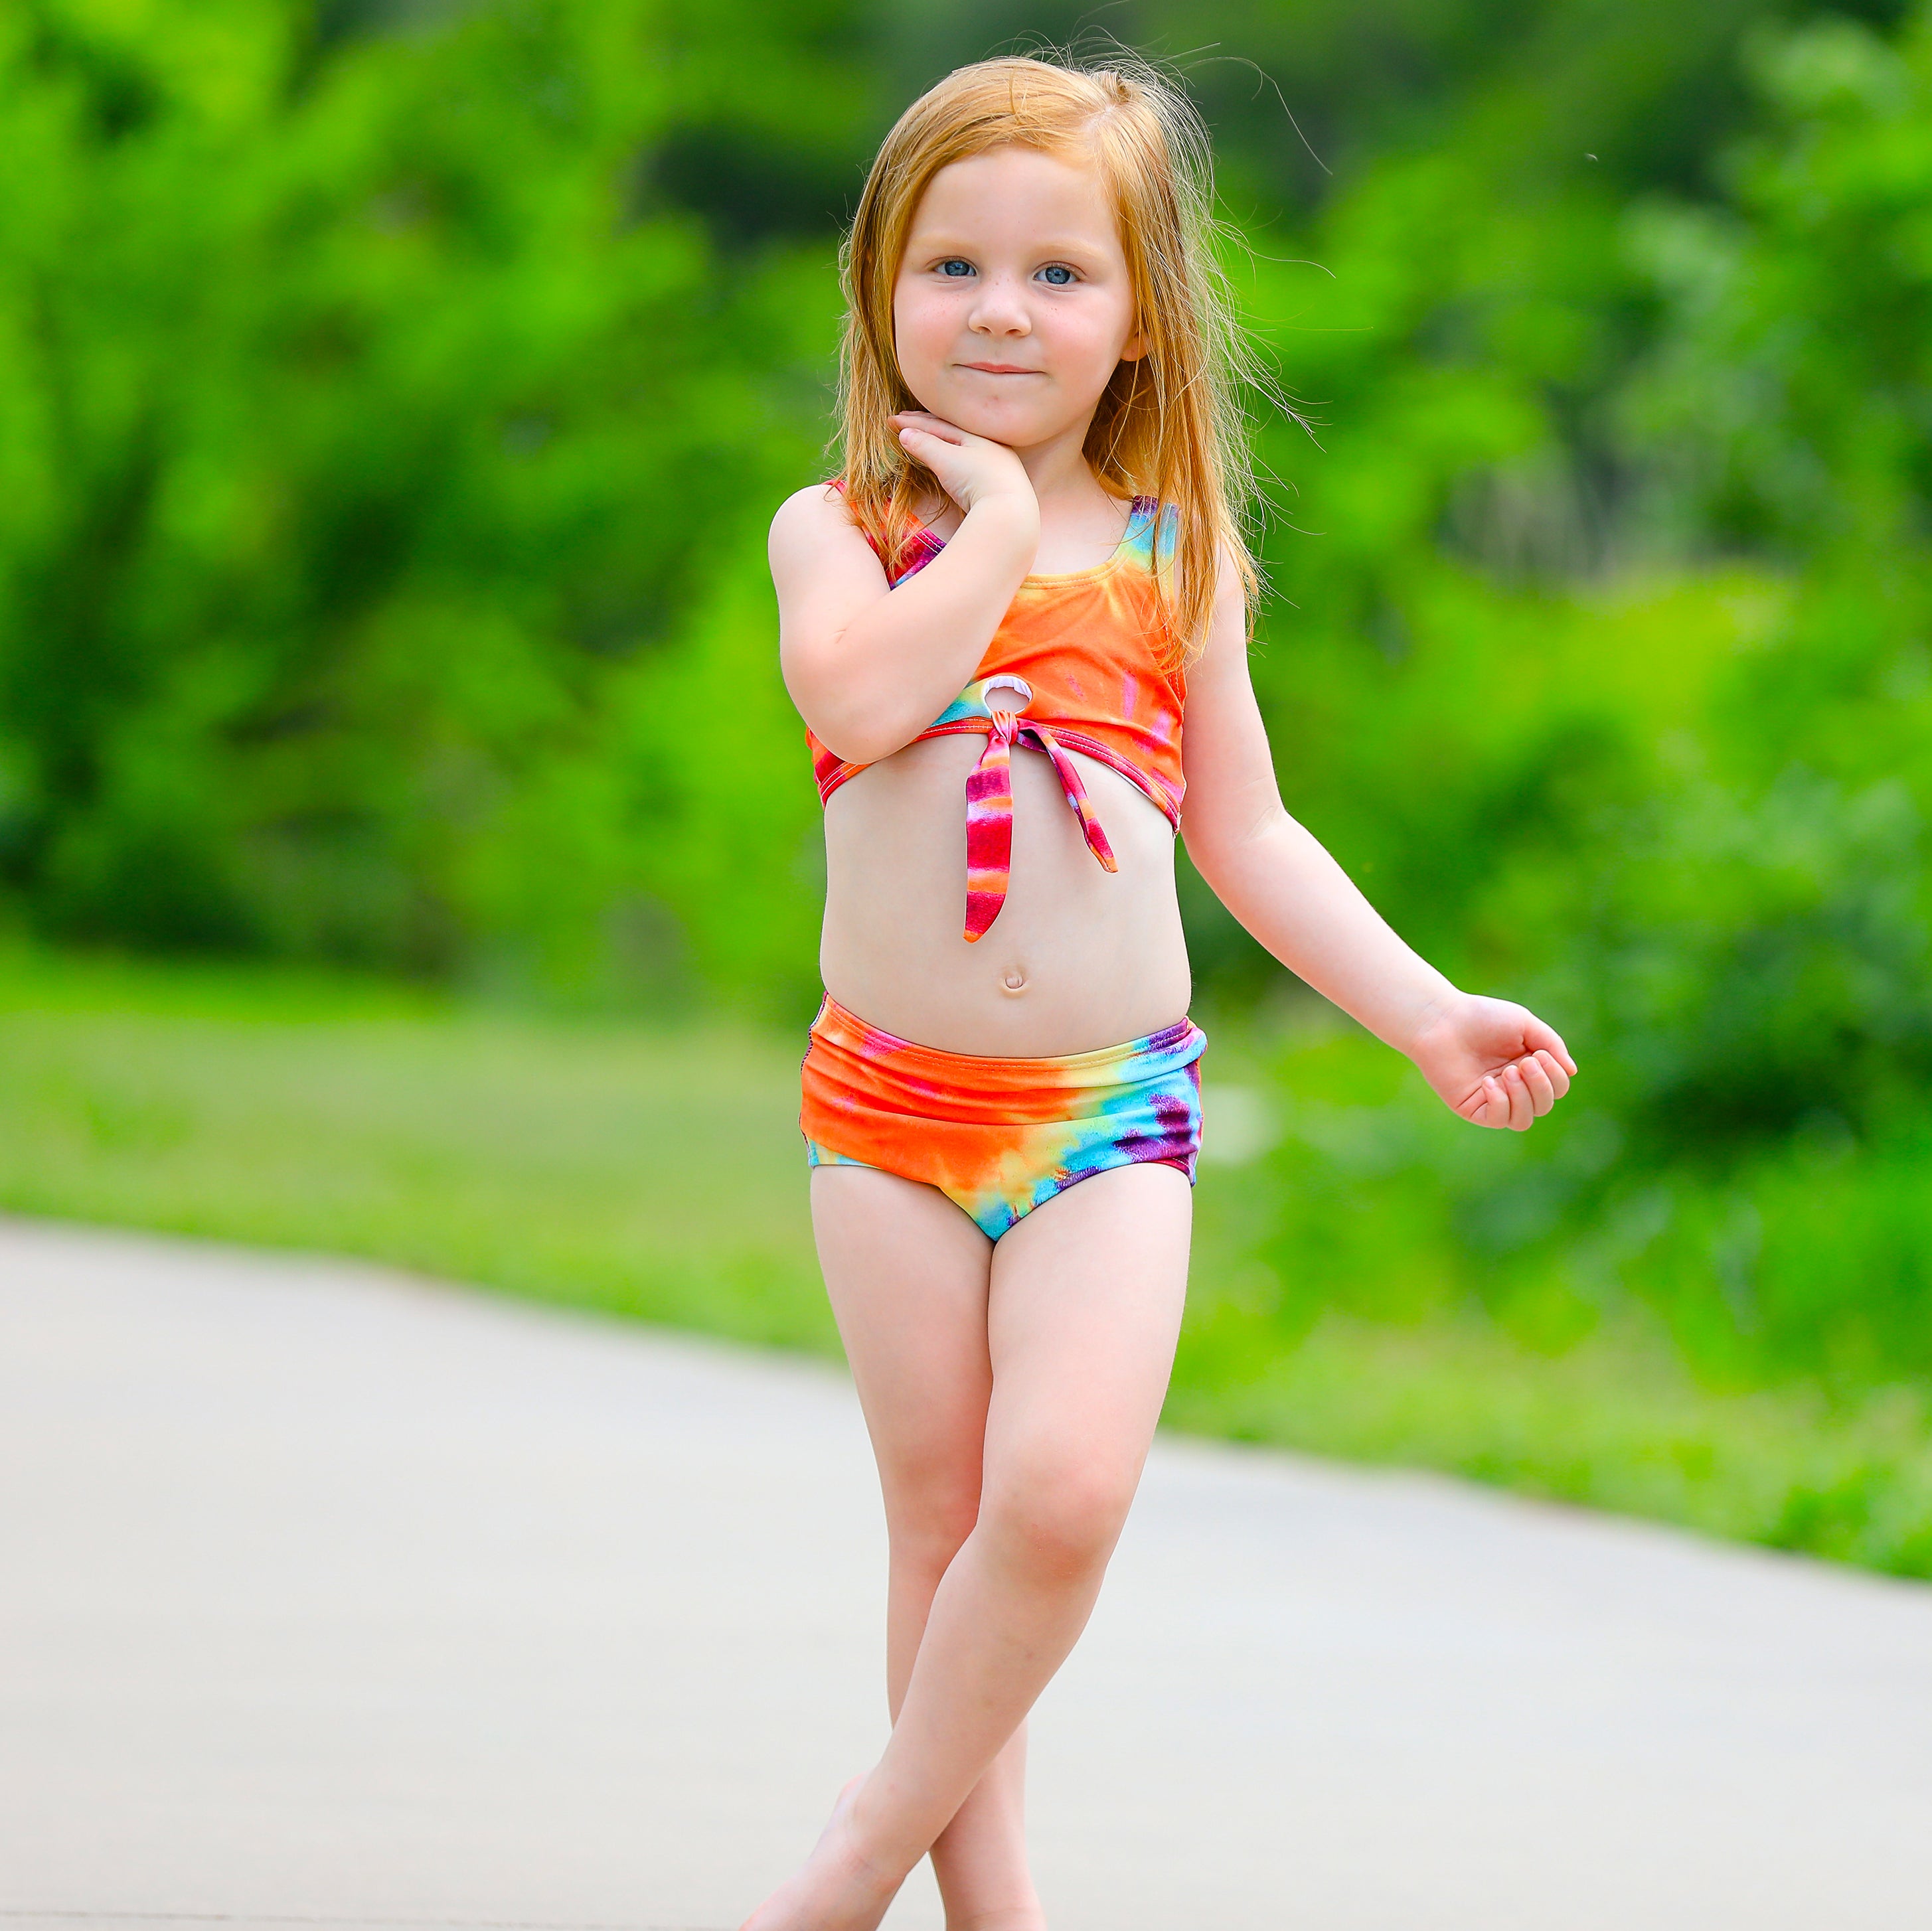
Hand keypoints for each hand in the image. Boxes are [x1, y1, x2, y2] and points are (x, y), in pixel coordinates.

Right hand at [891, 411, 1037, 523]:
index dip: (913, 423)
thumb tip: (904, 434)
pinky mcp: (996, 487)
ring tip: (921, 437)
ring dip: (938, 442)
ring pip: (960, 448)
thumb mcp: (947, 460)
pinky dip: (951, 459)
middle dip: (925, 427)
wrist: (1009, 512)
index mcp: (978, 436)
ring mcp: (995, 468)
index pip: (939, 425)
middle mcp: (990, 447)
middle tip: (904, 421)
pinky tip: (946, 463)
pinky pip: (967, 464)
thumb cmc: (978, 480)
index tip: (891, 421)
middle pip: (951, 433)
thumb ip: (925, 446)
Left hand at [1409, 993, 1575, 1131]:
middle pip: (1544, 1105)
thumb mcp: (1525, 1025)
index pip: (1557, 1087)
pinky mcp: (1472, 1107)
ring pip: (1524, 1120)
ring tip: (1508, 1073)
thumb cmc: (1482, 1017)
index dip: (1555, 1076)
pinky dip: (1500, 1103)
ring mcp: (1493, 1099)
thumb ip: (1552, 1045)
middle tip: (1524, 1064)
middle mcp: (1513, 1086)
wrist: (1442, 1020)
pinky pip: (1498, 1120)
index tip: (1539, 1055)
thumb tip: (1572, 1072)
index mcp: (1529, 1067)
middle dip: (1541, 1086)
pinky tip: (1488, 1082)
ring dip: (1523, 1097)